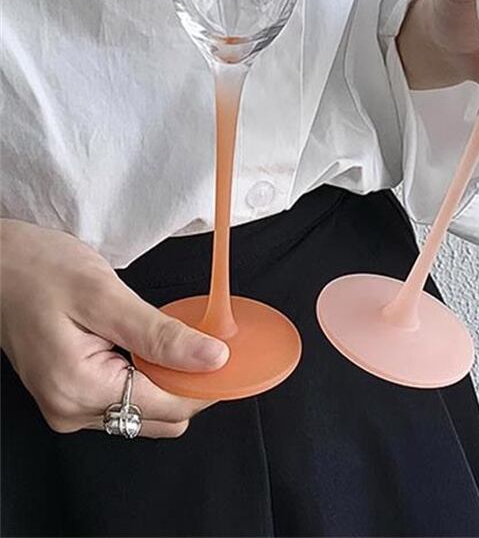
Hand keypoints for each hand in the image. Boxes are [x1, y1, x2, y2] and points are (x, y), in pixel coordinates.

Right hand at [0, 219, 228, 437]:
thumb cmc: (39, 270)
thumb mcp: (105, 295)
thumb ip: (161, 334)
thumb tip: (212, 358)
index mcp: (80, 390)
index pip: (170, 406)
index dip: (208, 382)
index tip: (232, 353)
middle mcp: (72, 411)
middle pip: (160, 415)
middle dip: (188, 380)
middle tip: (200, 335)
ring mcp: (68, 406)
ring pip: (144, 409)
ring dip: (166, 377)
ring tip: (164, 333)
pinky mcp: (69, 393)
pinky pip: (124, 396)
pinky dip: (145, 373)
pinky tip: (145, 341)